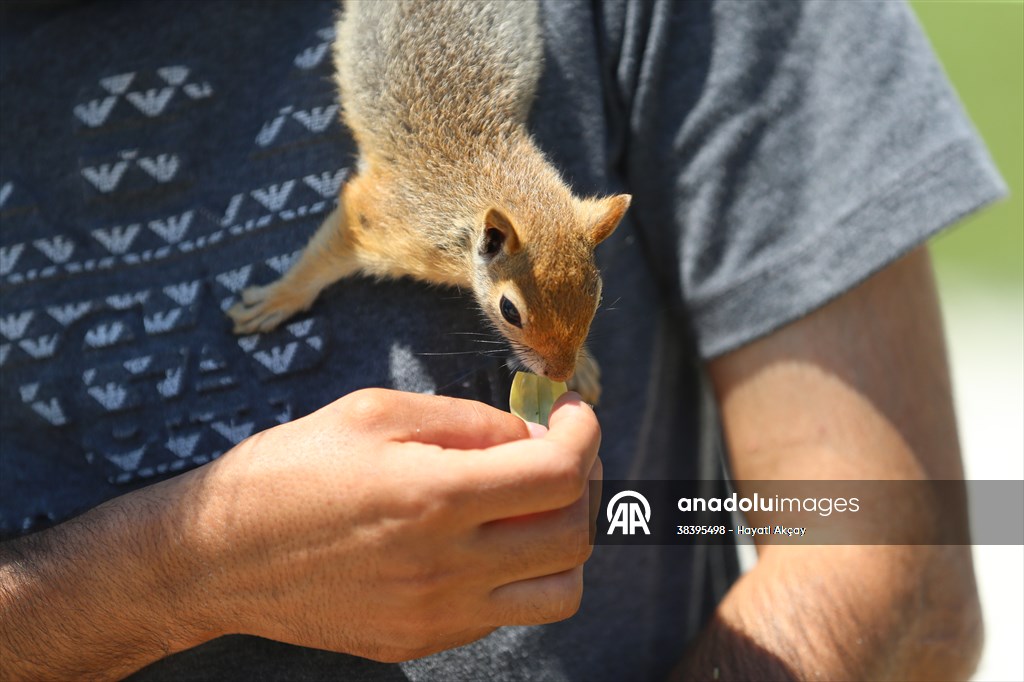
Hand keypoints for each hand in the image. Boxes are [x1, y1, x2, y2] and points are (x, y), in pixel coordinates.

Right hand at [0, 389, 601, 677]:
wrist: (217, 557)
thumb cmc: (287, 472)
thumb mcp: (373, 413)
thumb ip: (465, 420)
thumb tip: (529, 433)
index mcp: (434, 496)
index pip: (558, 473)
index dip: (584, 434)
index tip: (574, 414)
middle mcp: (446, 566)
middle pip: (573, 534)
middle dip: (582, 482)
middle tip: (556, 451)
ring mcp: (437, 615)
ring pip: (559, 591)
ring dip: (564, 541)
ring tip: (531, 505)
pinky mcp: (421, 642)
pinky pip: (506, 615)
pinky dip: (517, 574)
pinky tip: (482, 541)